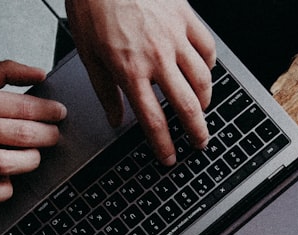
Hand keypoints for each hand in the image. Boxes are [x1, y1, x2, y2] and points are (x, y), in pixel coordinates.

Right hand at [0, 60, 66, 202]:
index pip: (22, 107)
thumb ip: (5, 72)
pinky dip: (4, 190)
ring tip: (35, 156)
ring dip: (30, 161)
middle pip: (21, 135)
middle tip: (53, 136)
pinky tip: (10, 180)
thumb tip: (40, 75)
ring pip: (8, 164)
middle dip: (47, 136)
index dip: (49, 112)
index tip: (60, 114)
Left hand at [65, 0, 216, 165]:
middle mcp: (157, 57)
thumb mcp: (88, 54)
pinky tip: (205, 71)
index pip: (154, 121)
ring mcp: (175, 36)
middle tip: (199, 143)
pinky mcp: (186, 17)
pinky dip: (210, 64)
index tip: (170, 157)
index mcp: (130, 70)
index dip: (164, 145)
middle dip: (196, 132)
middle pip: (187, 106)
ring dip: (205, 101)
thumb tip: (116, 119)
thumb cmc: (91, 5)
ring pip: (203, 79)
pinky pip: (208, 47)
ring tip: (202, 110)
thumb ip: (105, 91)